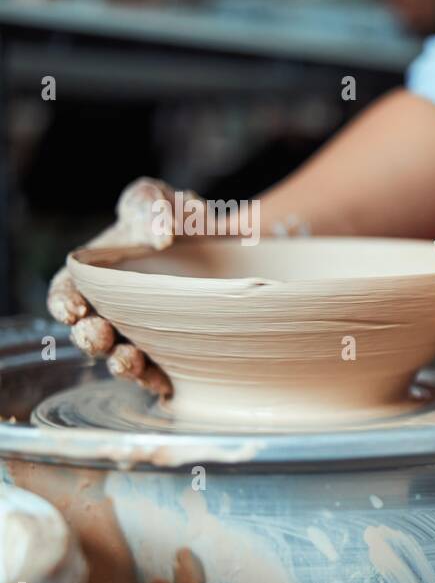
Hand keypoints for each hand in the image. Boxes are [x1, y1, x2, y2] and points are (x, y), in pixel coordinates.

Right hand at [47, 177, 202, 394]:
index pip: (65, 293)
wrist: (223, 244)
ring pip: (119, 358)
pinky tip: (164, 383)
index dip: (63, 303)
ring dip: (120, 363)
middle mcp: (111, 310)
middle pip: (87, 333)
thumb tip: (161, 236)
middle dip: (90, 338)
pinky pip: (158, 373)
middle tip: (100, 336)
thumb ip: (152, 206)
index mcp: (93, 276)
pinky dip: (157, 380)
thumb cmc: (177, 219)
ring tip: (129, 361)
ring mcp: (140, 333)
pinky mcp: (170, 351)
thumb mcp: (160, 199)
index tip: (73, 307)